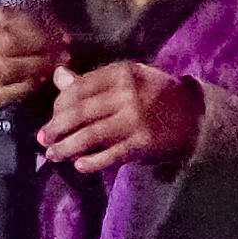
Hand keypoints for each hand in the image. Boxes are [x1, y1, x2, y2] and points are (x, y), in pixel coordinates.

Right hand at [0, 7, 72, 127]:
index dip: (32, 22)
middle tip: (61, 49)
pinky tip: (38, 82)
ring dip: (35, 66)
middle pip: (5, 42)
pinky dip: (24, 87)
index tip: (56, 29)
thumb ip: (4, 24)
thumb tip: (52, 24)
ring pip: (5, 67)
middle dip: (39, 45)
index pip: (0, 17)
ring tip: (54, 64)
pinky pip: (2, 92)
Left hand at [37, 61, 201, 174]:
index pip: (79, 88)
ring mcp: (135, 119)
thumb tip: (58, 77)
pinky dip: (93, 161)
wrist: (196, 115)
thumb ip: (93, 81)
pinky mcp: (143, 143)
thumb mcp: (127, 79)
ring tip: (53, 155)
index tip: (50, 117)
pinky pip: (111, 154)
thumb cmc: (156, 95)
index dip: (59, 105)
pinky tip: (79, 166)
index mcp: (121, 72)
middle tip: (42, 139)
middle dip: (56, 127)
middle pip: (80, 112)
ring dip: (67, 147)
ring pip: (91, 134)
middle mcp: (127, 94)